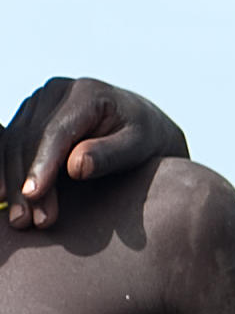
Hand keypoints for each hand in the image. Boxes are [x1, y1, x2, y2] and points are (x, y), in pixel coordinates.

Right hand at [6, 77, 184, 230]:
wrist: (137, 123)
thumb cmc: (142, 137)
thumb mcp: (138, 146)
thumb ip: (109, 154)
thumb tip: (76, 167)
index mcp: (86, 93)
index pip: (55, 132)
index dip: (41, 165)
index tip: (33, 195)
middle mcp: (55, 92)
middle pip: (29, 140)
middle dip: (24, 183)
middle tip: (26, 221)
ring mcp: (37, 103)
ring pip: (12, 144)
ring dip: (11, 183)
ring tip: (20, 220)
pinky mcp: (27, 117)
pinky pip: (8, 146)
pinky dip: (6, 173)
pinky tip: (5, 199)